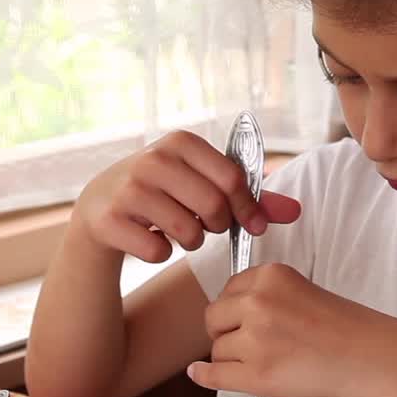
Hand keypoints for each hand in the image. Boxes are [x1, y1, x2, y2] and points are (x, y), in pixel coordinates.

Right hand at [74, 131, 300, 262]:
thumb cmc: (162, 193)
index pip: (232, 178)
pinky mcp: (110, 220)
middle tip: (208, 226)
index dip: (249, 208)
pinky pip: (158, 252)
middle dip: (219, 226)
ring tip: (181, 232)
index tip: (252, 225)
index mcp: (181, 142)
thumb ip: (249, 196)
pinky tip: (151, 241)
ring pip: (187, 232)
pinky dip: (161, 254)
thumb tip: (296, 210)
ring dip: (192, 242)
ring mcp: (128, 190)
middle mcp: (152, 160)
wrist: (100, 208)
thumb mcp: (201, 183)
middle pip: (213, 206)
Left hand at [188, 263, 396, 396]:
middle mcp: (257, 302)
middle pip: (213, 318)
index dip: (234, 310)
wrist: (375, 360)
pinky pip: (213, 375)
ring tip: (268, 363)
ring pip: (217, 350)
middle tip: (251, 346)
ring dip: (232, 359)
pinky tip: (200, 375)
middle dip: (225, 332)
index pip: (228, 291)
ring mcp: (254, 339)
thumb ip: (266, 298)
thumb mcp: (302, 293)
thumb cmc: (348, 332)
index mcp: (270, 277)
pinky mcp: (256, 374)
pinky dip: (205, 376)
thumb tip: (227, 315)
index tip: (247, 322)